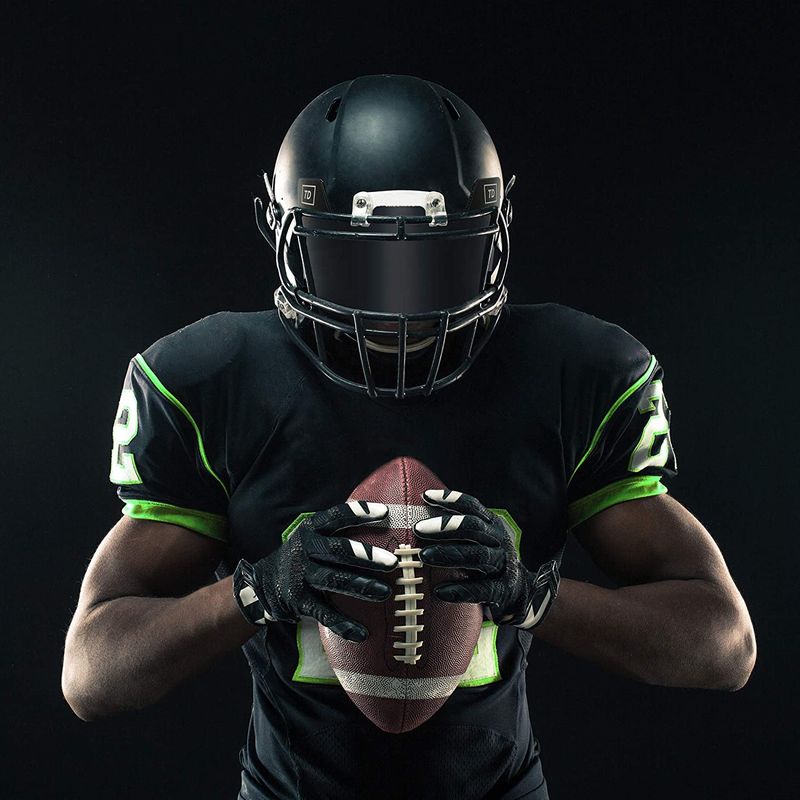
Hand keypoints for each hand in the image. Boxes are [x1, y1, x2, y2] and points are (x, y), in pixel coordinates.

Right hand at [233, 501, 397, 641]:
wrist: (263, 583)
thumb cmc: (304, 555)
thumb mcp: (313, 535)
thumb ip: (339, 530)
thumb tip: (386, 521)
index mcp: (312, 529)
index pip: (336, 516)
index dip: (359, 513)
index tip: (384, 513)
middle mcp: (305, 549)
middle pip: (338, 550)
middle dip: (366, 556)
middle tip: (392, 562)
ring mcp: (301, 575)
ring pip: (333, 580)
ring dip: (361, 586)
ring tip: (385, 593)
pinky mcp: (299, 601)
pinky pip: (324, 613)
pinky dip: (343, 624)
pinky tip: (363, 632)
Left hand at [415, 490, 558, 628]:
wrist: (519, 589)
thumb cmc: (486, 557)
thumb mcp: (478, 538)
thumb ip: (457, 528)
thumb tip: (417, 513)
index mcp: (492, 524)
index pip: (472, 507)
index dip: (450, 499)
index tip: (426, 496)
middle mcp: (498, 540)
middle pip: (473, 528)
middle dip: (444, 526)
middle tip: (418, 528)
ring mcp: (502, 564)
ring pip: (477, 555)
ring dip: (448, 554)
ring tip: (424, 556)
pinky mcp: (502, 589)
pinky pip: (481, 589)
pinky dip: (460, 590)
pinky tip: (439, 591)